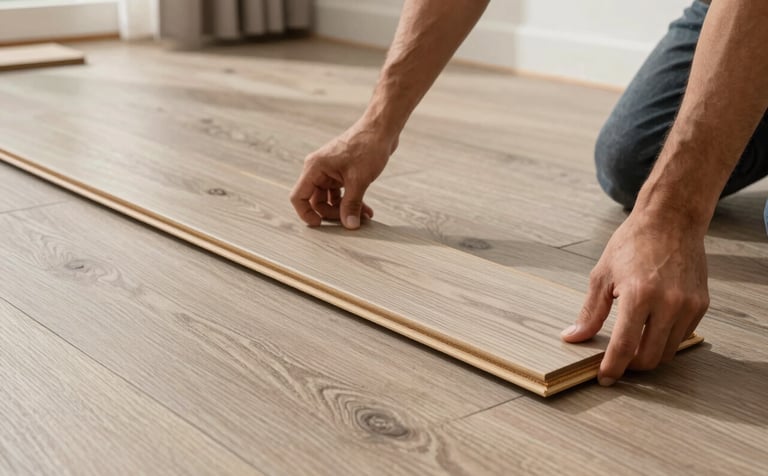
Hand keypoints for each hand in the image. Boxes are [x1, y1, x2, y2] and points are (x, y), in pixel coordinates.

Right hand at [290, 120, 397, 228]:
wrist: (382, 129)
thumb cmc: (367, 146)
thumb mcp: (359, 180)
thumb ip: (351, 204)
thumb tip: (349, 226)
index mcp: (315, 167)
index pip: (298, 196)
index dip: (306, 214)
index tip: (320, 225)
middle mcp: (319, 169)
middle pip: (315, 201)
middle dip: (332, 213)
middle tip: (350, 220)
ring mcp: (330, 171)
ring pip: (330, 199)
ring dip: (345, 209)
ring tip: (363, 216)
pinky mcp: (342, 172)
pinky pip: (341, 193)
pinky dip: (352, 202)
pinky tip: (366, 209)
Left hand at [561, 211, 709, 385]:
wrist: (671, 220)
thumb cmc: (633, 242)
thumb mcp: (602, 275)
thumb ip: (590, 312)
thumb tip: (573, 336)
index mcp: (639, 295)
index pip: (625, 347)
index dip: (612, 367)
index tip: (604, 377)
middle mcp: (668, 303)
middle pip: (650, 357)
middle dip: (631, 366)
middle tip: (617, 361)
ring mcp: (688, 305)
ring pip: (668, 351)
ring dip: (649, 355)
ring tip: (633, 345)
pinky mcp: (701, 304)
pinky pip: (682, 336)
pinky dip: (665, 340)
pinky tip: (651, 328)